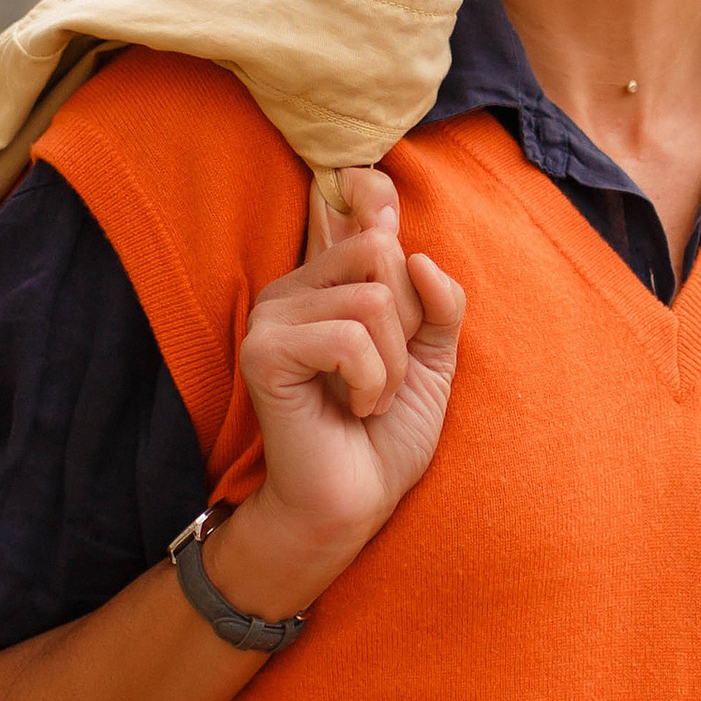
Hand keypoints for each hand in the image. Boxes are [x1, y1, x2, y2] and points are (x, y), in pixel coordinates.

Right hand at [225, 169, 465, 611]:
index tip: (381, 202)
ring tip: (369, 399)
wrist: (352, 504)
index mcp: (330, 282)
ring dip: (391, 365)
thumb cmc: (385, 436)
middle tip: (385, 374)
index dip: (377, 196)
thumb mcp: (432, 361)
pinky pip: (349, 338)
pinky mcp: (263, 351)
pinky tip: (352, 408)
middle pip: (381, 252)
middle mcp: (295, 287)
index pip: (358, 207)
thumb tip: (419, 255)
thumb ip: (437, 303)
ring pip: (372, 300)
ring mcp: (272, 316)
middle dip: (408, 322)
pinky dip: (370, 381)